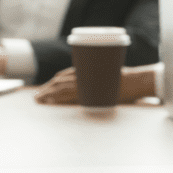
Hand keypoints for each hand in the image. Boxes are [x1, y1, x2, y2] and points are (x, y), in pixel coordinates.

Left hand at [34, 65, 155, 104]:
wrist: (134, 81)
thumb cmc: (124, 79)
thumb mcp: (107, 75)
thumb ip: (95, 78)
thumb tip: (87, 83)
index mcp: (87, 70)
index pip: (64, 75)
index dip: (53, 82)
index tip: (45, 89)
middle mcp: (85, 75)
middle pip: (60, 81)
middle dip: (46, 89)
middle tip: (37, 96)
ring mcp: (86, 83)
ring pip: (61, 87)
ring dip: (48, 93)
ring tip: (39, 99)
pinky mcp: (89, 92)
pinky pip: (69, 95)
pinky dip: (58, 98)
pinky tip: (50, 102)